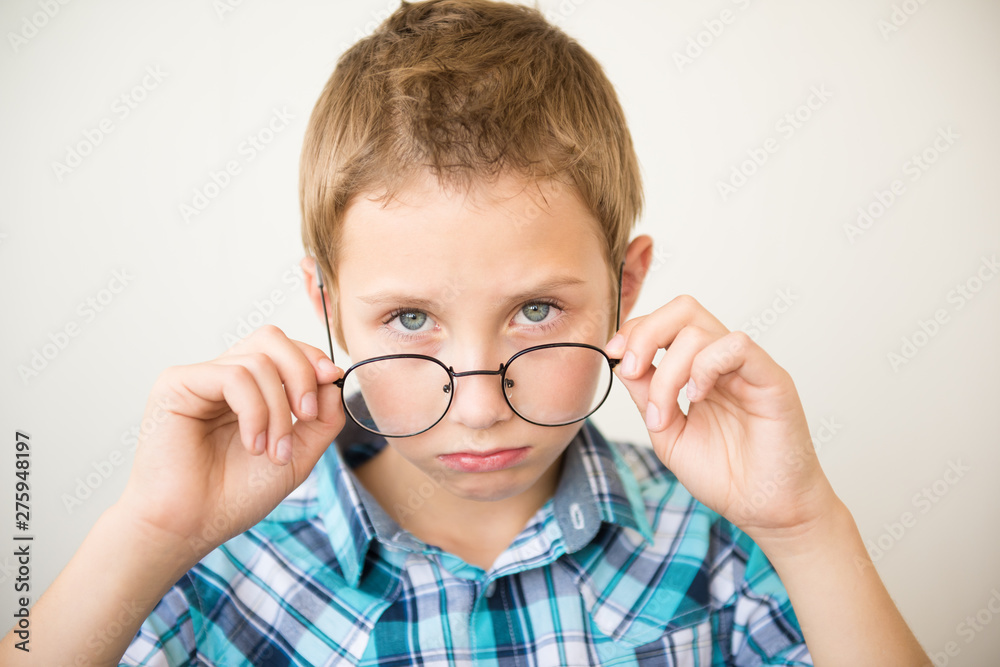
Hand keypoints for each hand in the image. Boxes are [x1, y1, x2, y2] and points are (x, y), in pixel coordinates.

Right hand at [116, 325, 344, 562]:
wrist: (193, 526)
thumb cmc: (235, 496)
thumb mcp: (298, 455)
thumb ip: (323, 418)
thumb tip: (334, 377)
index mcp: (249, 390)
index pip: (284, 349)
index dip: (312, 358)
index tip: (332, 379)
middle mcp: (223, 378)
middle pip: (271, 339)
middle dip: (302, 372)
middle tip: (307, 415)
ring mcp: (199, 379)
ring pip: (258, 361)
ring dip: (278, 410)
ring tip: (273, 451)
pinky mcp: (176, 384)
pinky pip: (233, 376)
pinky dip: (255, 411)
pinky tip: (252, 444)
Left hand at [605, 295, 837, 545]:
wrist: (764, 510)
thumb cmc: (726, 475)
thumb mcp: (668, 433)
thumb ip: (647, 395)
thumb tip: (621, 360)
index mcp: (699, 369)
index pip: (666, 323)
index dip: (635, 332)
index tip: (615, 357)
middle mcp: (723, 360)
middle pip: (683, 309)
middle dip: (645, 333)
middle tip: (632, 369)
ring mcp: (747, 367)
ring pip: (699, 330)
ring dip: (668, 369)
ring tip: (666, 411)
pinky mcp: (771, 379)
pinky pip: (736, 346)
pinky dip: (706, 366)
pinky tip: (698, 397)